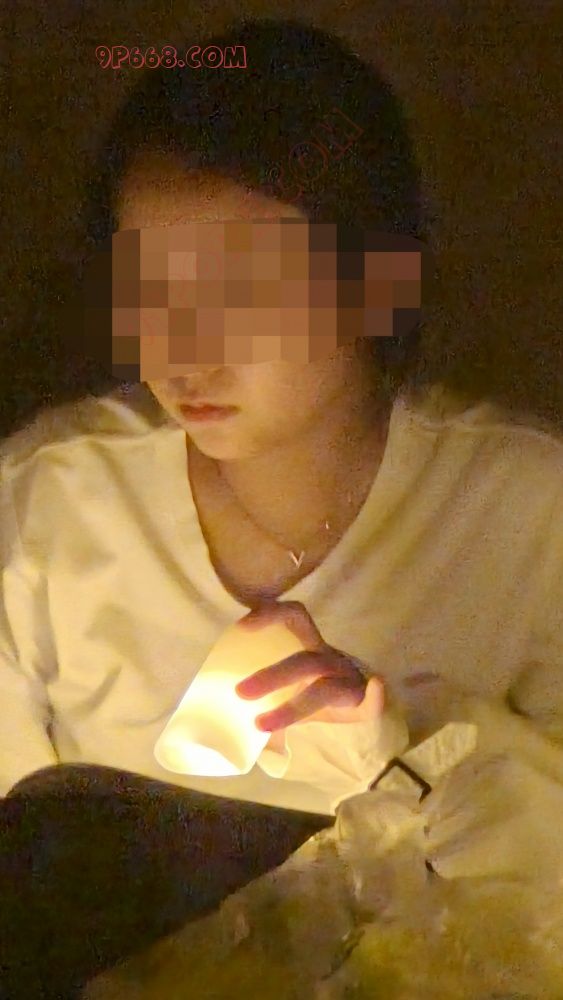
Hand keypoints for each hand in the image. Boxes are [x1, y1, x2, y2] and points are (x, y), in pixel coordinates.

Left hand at [235, 600, 384, 738]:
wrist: (363, 725)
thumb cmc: (318, 706)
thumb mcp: (291, 698)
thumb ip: (264, 702)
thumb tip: (224, 720)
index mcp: (312, 651)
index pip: (296, 618)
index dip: (272, 615)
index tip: (242, 629)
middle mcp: (332, 662)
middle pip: (304, 661)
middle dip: (272, 675)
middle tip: (240, 693)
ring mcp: (352, 683)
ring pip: (324, 689)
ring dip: (291, 707)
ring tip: (261, 725)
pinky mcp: (370, 707)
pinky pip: (376, 698)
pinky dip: (376, 692)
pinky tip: (375, 687)